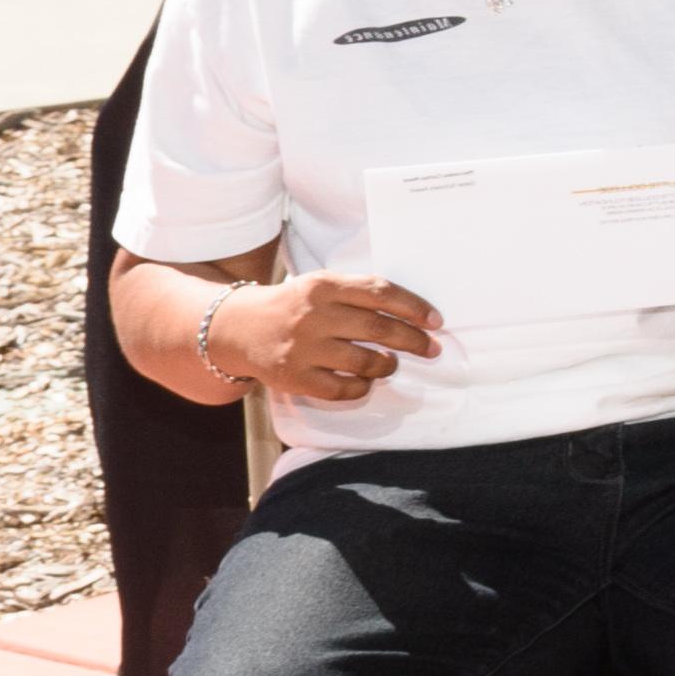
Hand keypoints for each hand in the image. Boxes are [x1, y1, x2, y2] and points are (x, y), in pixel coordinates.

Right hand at [214, 270, 437, 406]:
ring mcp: (303, 348)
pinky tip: (365, 381)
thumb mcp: (321, 286)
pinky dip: (362, 387)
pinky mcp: (294, 377)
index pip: (381, 293)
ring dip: (387, 365)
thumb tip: (415, 315)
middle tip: (431, 348)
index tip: (435, 321)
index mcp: (324, 286)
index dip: (414, 307)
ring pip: (364, 361)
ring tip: (391, 363)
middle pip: (379, 328)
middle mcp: (314, 315)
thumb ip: (360, 294)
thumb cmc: (294, 306)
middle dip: (414, 340)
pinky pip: (342, 389)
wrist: (239, 327)